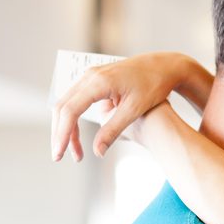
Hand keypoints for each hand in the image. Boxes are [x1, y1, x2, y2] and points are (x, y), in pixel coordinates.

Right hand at [51, 51, 208, 160]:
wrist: (164, 66)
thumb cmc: (154, 86)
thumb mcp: (134, 110)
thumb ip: (113, 130)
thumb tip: (97, 152)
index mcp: (98, 82)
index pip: (70, 111)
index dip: (62, 135)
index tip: (58, 155)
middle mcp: (90, 76)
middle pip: (63, 107)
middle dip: (60, 133)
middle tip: (61, 156)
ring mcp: (90, 75)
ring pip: (67, 103)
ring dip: (65, 127)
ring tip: (73, 150)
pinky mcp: (94, 79)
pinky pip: (75, 99)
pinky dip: (72, 117)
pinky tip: (75, 134)